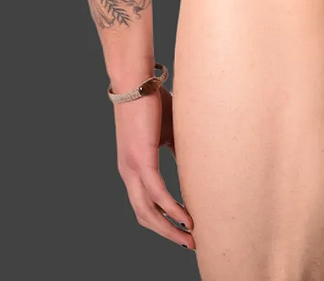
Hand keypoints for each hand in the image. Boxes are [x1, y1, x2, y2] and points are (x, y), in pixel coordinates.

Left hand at [113, 85, 194, 248]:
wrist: (137, 80)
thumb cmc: (154, 102)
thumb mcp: (168, 133)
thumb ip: (175, 150)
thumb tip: (194, 161)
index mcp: (133, 168)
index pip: (143, 206)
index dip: (162, 222)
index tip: (183, 230)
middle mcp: (129, 172)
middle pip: (145, 216)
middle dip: (167, 233)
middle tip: (189, 243)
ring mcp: (132, 167)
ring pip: (148, 210)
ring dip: (169, 228)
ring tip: (190, 237)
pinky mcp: (141, 158)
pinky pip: (156, 192)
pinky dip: (171, 208)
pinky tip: (185, 218)